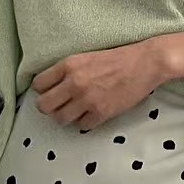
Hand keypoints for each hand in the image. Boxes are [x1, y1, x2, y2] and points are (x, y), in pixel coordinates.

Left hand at [30, 39, 168, 129]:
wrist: (145, 63)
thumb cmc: (118, 58)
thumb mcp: (86, 57)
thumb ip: (67, 70)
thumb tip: (53, 87)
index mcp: (68, 65)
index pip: (38, 85)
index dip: (43, 91)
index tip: (51, 92)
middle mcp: (74, 83)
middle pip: (44, 106)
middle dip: (50, 108)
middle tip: (60, 105)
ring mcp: (87, 99)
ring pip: (61, 119)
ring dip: (67, 117)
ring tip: (76, 111)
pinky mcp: (101, 112)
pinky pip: (82, 126)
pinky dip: (85, 122)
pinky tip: (92, 113)